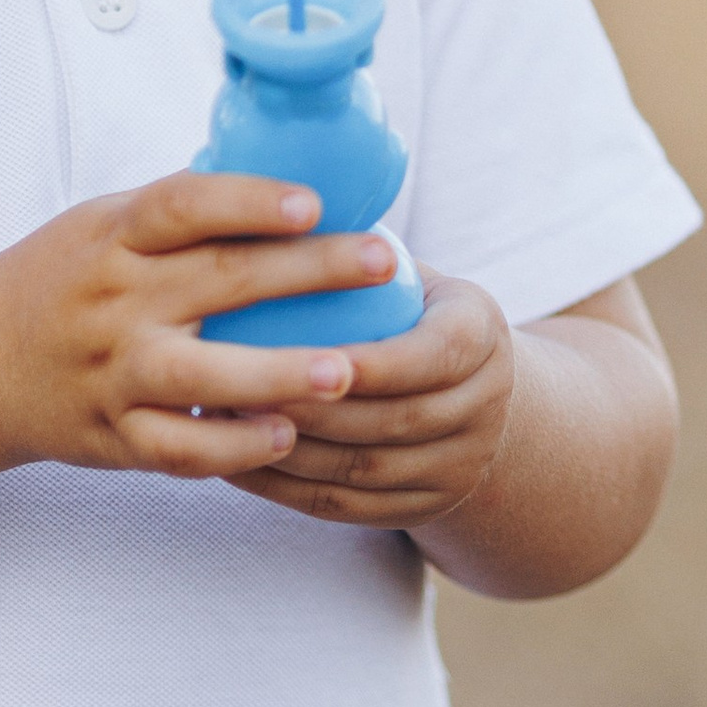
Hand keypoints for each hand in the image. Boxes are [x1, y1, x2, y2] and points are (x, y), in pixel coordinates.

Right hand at [0, 175, 402, 484]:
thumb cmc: (64, 278)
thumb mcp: (102, 225)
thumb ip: (179, 213)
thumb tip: (289, 181)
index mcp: (114, 235)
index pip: (183, 205)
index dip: (248, 201)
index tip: (313, 201)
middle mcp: (114, 300)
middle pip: (218, 280)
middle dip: (309, 271)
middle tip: (382, 262)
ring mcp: (112, 372)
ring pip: (202, 376)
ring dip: (277, 374)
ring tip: (345, 372)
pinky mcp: (112, 435)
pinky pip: (180, 448)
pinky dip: (233, 447)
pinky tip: (288, 436)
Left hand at [227, 273, 513, 528]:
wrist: (486, 398)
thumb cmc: (414, 312)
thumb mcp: (415, 276)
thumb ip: (359, 251)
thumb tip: (263, 198)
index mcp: (480, 339)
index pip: (432, 357)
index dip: (375, 363)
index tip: (311, 354)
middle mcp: (481, 409)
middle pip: (393, 421)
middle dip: (313, 408)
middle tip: (236, 383)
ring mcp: (456, 468)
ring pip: (363, 471)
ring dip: (288, 449)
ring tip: (221, 419)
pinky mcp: (423, 509)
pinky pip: (345, 508)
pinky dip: (285, 488)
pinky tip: (231, 458)